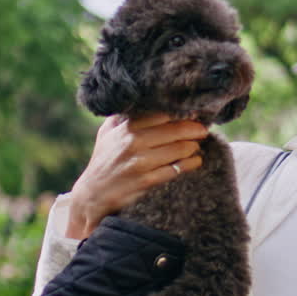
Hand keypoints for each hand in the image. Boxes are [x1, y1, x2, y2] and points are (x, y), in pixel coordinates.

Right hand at [66, 114, 207, 238]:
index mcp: (126, 127)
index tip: (194, 112)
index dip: (181, 112)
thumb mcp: (107, 133)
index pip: (162, 113)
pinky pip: (176, 170)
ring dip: (193, 146)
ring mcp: (140, 162)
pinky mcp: (146, 181)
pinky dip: (190, 164)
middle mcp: (133, 142)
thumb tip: (144, 100)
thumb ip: (123, 116)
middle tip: (203, 130)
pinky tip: (196, 161)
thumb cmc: (103, 161)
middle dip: (194, 129)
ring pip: (179, 149)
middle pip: (175, 130)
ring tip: (197, 145)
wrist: (92, 195)